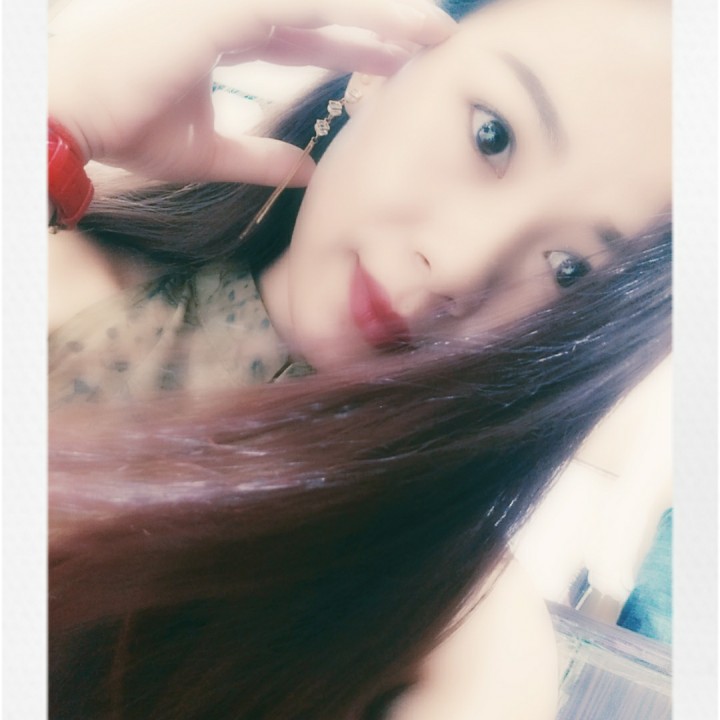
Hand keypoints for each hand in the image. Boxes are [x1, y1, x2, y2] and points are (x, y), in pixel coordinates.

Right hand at [48, 0, 456, 185]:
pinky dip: (361, 11)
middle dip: (385, 25)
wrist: (70, 116)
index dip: (359, 46)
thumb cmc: (124, 127)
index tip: (402, 64)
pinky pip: (311, 3)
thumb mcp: (209, 150)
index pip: (311, 32)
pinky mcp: (226, 4)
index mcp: (229, 31)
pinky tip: (404, 25)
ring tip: (440, 32)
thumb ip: (261, 157)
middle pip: (329, 9)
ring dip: (387, 13)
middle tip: (438, 40)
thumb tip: (307, 172)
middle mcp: (236, 5)